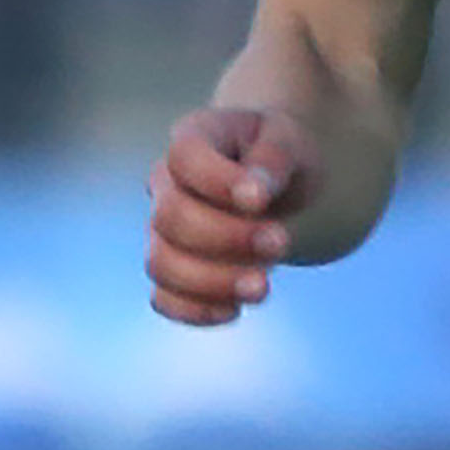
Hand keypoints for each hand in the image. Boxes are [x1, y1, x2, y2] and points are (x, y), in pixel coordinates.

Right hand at [145, 99, 318, 323]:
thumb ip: (273, 158)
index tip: (262, 201)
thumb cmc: (276, 157)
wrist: (271, 185)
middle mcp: (167, 184)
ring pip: (161, 263)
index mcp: (194, 139)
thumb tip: (253, 196)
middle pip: (171, 218)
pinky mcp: (173, 269)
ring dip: (213, 281)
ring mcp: (163, 229)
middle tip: (281, 242)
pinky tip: (236, 308)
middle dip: (228, 238)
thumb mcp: (288, 142)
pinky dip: (195, 310)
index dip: (218, 182)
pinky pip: (164, 298)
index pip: (184, 157)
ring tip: (263, 286)